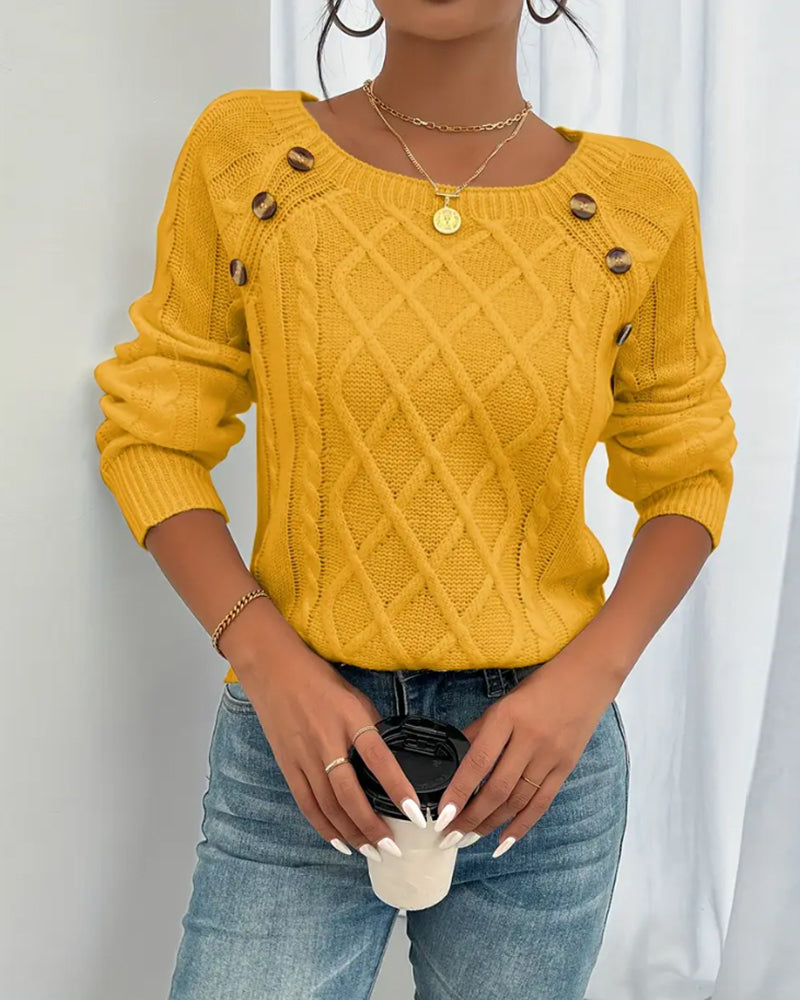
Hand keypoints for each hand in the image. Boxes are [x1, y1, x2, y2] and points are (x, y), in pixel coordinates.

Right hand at [233, 649, 427, 859]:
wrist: (272, 668)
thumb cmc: (319, 679)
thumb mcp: (354, 696)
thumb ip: (371, 727)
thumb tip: (390, 760)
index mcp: (349, 717)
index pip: (378, 758)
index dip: (397, 787)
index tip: (416, 812)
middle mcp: (326, 740)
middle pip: (350, 793)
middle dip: (372, 825)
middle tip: (393, 848)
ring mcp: (303, 755)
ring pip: (328, 805)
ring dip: (351, 833)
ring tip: (373, 852)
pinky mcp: (287, 765)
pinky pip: (306, 803)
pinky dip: (323, 827)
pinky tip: (340, 844)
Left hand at [432, 656, 620, 856]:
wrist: (588, 677)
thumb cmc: (540, 686)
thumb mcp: (504, 701)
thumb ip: (480, 730)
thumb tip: (454, 755)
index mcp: (507, 717)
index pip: (478, 762)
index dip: (459, 792)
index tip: (442, 815)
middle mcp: (529, 739)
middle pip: (497, 789)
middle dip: (470, 818)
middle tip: (449, 837)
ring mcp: (550, 756)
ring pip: (517, 800)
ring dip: (491, 824)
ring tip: (468, 839)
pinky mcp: (565, 767)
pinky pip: (541, 803)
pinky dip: (521, 826)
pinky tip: (503, 842)